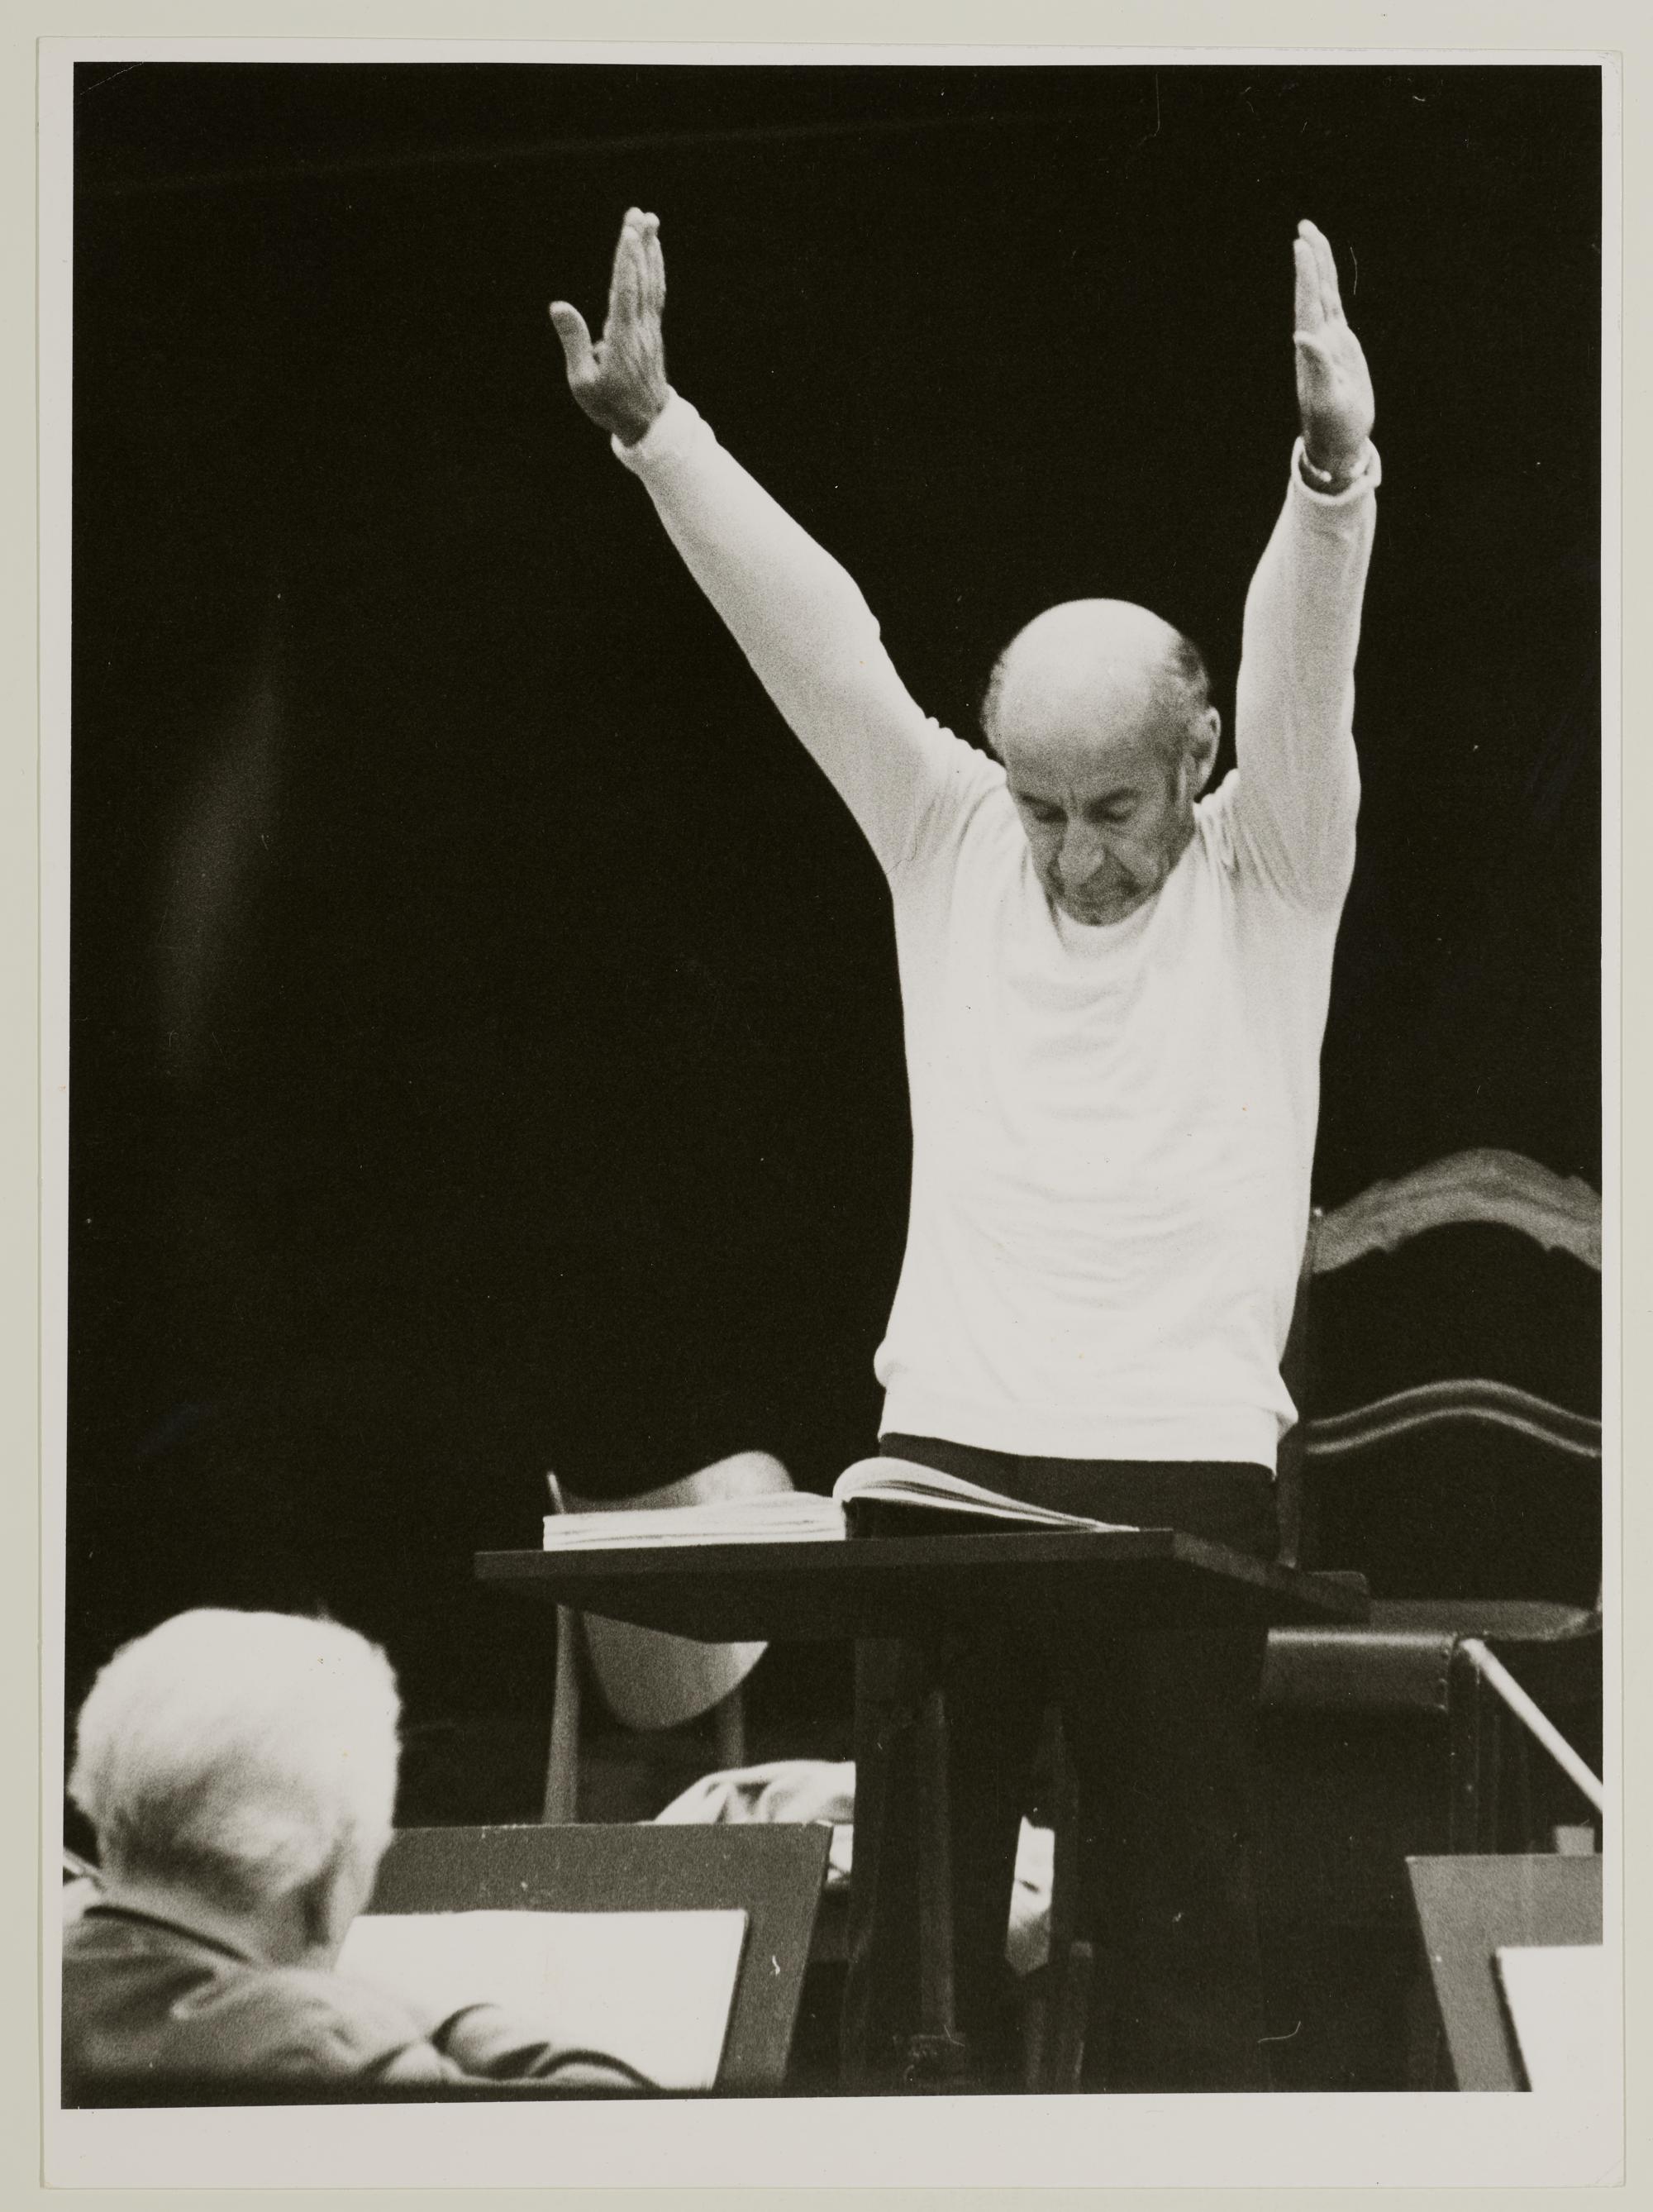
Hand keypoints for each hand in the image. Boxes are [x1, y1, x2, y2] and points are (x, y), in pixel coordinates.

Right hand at [549, 208, 668, 446]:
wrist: (648, 425)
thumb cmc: (610, 406)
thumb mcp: (583, 381)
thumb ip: (573, 341)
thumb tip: (558, 305)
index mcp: (622, 339)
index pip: (626, 292)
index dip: (627, 260)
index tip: (629, 232)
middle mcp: (640, 329)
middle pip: (641, 279)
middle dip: (640, 244)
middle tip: (640, 212)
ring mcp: (649, 329)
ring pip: (652, 282)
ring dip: (651, 250)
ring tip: (651, 221)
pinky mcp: (652, 332)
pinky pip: (655, 293)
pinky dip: (654, 269)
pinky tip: (653, 253)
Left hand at [1292, 220, 1374, 483]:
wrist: (1338, 443)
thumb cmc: (1333, 426)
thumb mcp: (1328, 398)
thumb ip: (1317, 366)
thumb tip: (1301, 336)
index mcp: (1314, 349)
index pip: (1310, 302)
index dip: (1307, 274)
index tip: (1301, 244)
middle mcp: (1318, 341)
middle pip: (1315, 292)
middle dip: (1310, 260)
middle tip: (1304, 227)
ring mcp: (1329, 343)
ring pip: (1324, 297)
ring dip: (1318, 269)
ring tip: (1313, 239)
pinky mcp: (1340, 348)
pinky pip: (1334, 311)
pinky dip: (1330, 290)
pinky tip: (1326, 278)